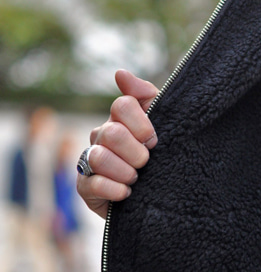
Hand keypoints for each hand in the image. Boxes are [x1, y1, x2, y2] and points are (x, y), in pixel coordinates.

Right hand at [77, 69, 159, 218]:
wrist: (162, 197)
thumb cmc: (162, 158)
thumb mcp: (164, 125)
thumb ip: (147, 96)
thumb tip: (120, 74)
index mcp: (119, 120)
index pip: (122, 105)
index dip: (142, 125)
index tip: (154, 141)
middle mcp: (100, 137)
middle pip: (112, 133)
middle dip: (136, 152)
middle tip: (146, 163)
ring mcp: (89, 162)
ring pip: (99, 158)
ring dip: (126, 172)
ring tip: (136, 180)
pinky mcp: (85, 188)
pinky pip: (93, 185)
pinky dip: (115, 190)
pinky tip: (127, 194)